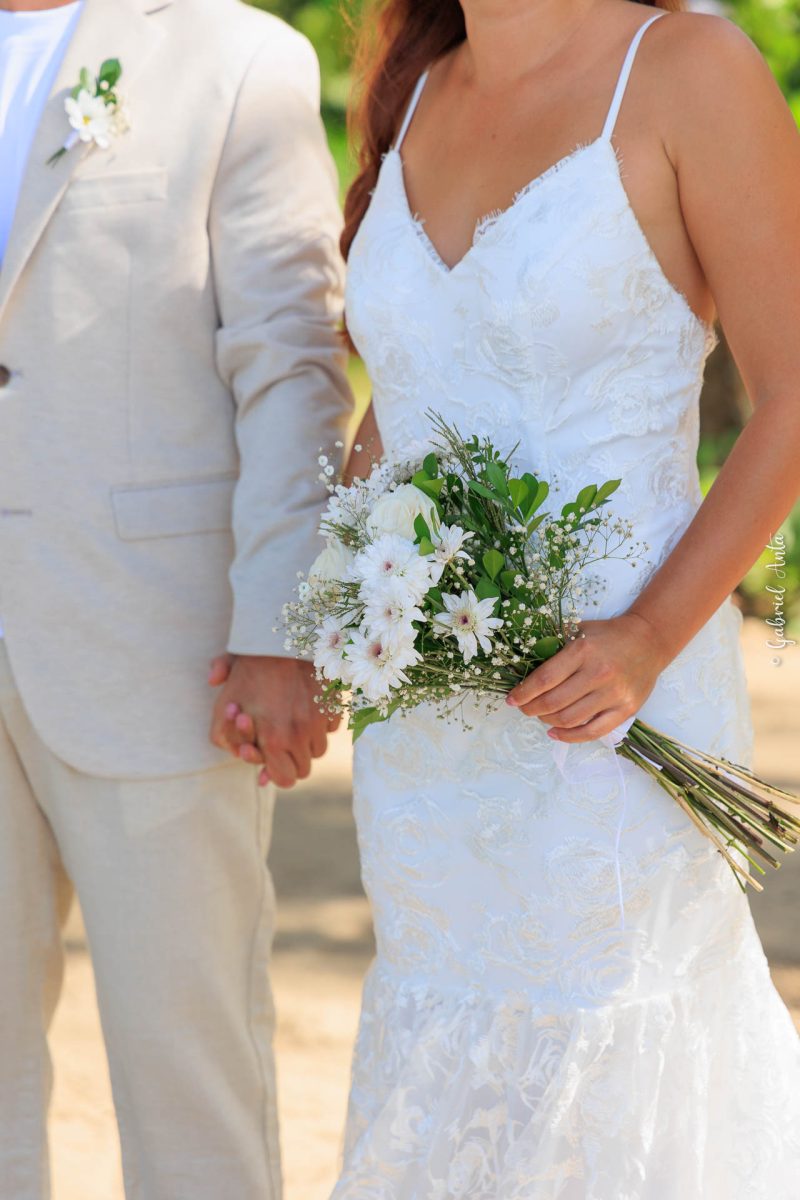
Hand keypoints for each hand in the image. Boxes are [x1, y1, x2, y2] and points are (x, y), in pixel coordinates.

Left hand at [209, 654, 338, 786]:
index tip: (270, 763)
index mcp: (272, 739)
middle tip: (281, 747)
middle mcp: (300, 735)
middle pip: (304, 769)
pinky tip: (308, 710)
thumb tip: (237, 751)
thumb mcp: (225, 699)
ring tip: (293, 725)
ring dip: (307, 743)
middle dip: (291, 761)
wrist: (281, 637)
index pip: (284, 779)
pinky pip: (331, 727)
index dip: (276, 774)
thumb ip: (222, 732)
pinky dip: (322, 724)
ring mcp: (320, 721)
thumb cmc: (249, 668)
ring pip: (318, 750)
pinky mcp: (334, 706)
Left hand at [506, 612, 669, 742]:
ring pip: (570, 719)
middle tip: (524, 708)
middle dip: (531, 709)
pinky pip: (593, 731)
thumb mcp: (579, 630)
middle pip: (554, 702)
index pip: (544, 679)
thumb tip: (520, 664)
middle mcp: (598, 674)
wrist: (649, 640)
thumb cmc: (608, 635)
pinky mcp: (626, 709)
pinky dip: (570, 737)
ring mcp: (613, 694)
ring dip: (547, 721)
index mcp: (583, 651)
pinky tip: (555, 733)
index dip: (523, 693)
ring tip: (540, 716)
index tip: (511, 699)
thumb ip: (553, 644)